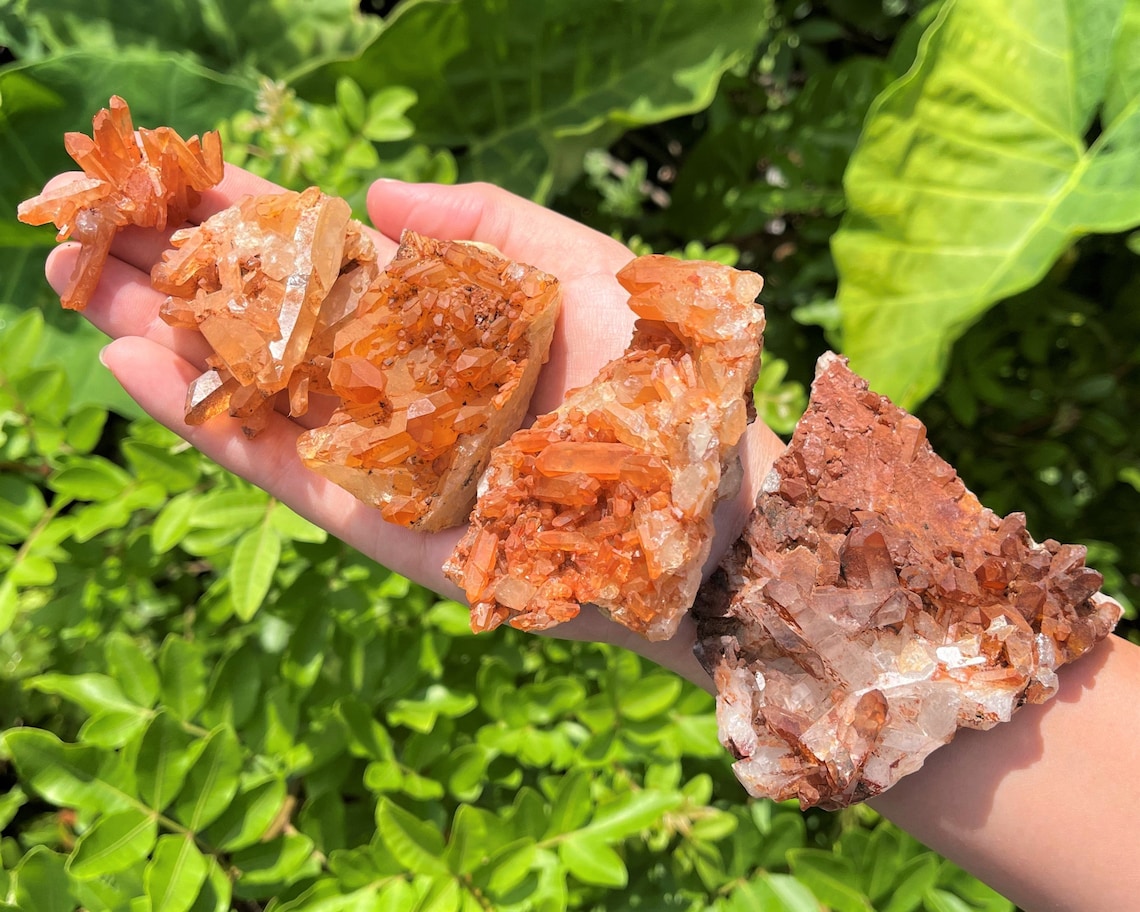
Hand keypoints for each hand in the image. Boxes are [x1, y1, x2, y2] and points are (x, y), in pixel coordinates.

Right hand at [43, 165, 785, 686]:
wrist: (704, 506)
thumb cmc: (660, 381)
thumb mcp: (580, 264)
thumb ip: (484, 222)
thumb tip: (372, 193)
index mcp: (442, 319)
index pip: (326, 261)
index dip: (252, 221)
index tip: (179, 180)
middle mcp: (397, 383)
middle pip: (271, 323)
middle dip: (187, 275)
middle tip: (93, 229)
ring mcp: (378, 452)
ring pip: (252, 391)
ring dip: (166, 340)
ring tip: (83, 287)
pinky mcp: (372, 520)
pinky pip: (274, 467)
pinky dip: (201, 421)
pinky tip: (132, 365)